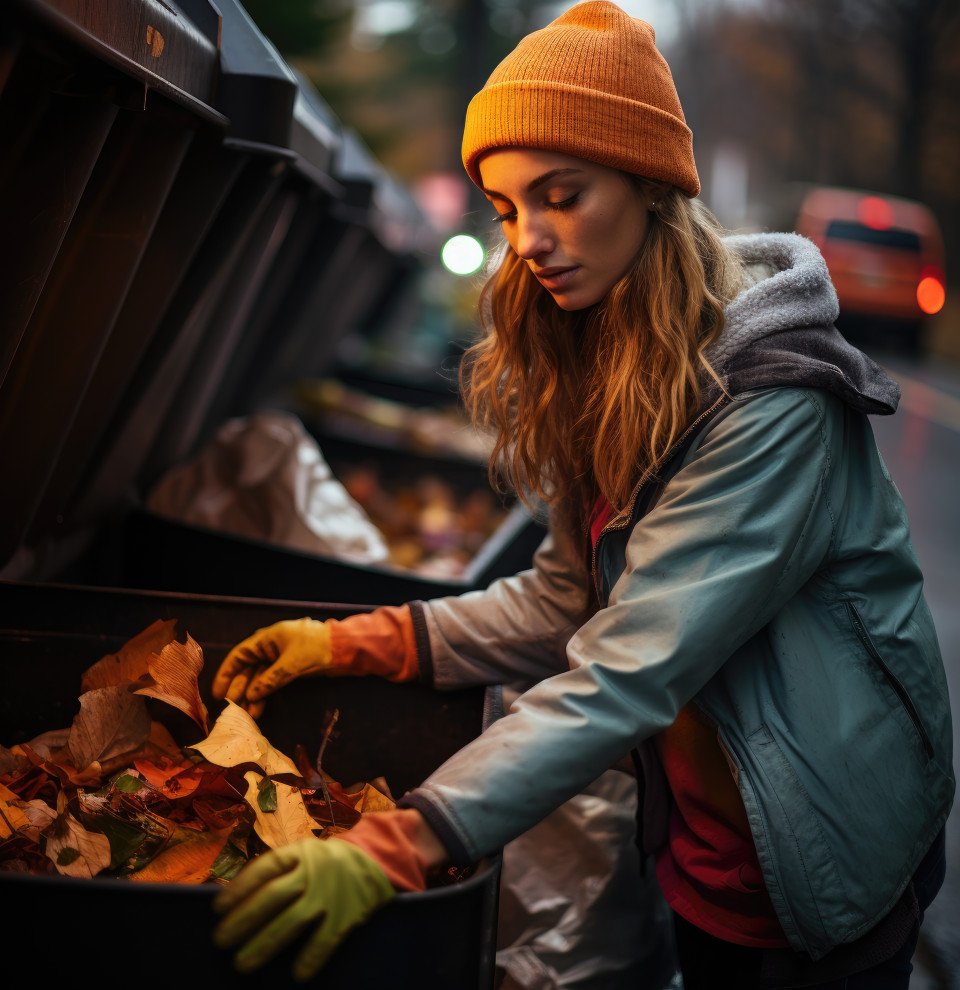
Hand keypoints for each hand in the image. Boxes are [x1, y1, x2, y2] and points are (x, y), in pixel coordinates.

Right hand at [212, 618, 333, 715]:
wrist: (344, 648)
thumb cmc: (316, 648)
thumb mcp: (291, 664)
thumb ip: (270, 679)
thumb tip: (251, 695)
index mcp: (267, 638)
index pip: (239, 656)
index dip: (227, 674)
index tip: (218, 692)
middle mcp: (270, 648)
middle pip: (248, 669)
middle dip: (239, 689)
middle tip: (230, 708)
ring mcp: (280, 659)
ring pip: (259, 679)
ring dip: (252, 696)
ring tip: (245, 715)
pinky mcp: (289, 669)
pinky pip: (271, 682)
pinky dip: (265, 694)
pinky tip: (258, 709)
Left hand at [212, 837, 393, 979]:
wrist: (373, 864)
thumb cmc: (324, 864)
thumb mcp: (302, 855)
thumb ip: (276, 872)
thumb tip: (231, 898)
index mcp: (299, 853)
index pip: (265, 868)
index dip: (240, 888)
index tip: (217, 909)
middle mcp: (313, 872)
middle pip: (273, 897)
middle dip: (244, 920)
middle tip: (221, 941)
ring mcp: (329, 894)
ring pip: (293, 921)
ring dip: (265, 944)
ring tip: (242, 963)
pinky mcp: (346, 915)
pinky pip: (326, 940)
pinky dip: (311, 957)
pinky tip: (297, 974)